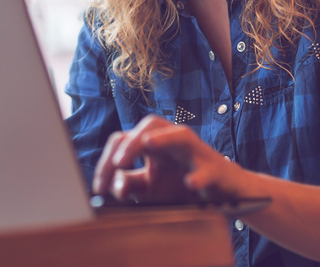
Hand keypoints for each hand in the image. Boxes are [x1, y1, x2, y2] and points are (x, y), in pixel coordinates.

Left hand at [92, 115, 244, 204]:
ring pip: (179, 134)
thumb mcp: (150, 187)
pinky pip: (207, 169)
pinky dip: (199, 175)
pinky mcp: (215, 168)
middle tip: (118, 164)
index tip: (98, 188)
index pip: (124, 140)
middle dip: (131, 143)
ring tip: (147, 145)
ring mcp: (195, 151)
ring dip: (163, 138)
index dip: (107, 161)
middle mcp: (171, 140)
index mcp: (152, 142)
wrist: (221, 192)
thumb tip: (113, 186)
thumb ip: (130, 184)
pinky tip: (190, 182)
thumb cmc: (180, 184)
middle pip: (148, 126)